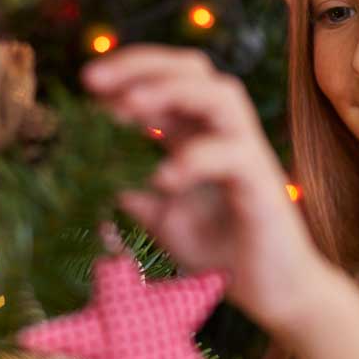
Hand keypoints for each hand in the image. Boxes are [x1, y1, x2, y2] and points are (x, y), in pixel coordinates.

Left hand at [81, 45, 328, 338]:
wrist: (272, 293)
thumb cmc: (224, 256)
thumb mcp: (168, 224)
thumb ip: (142, 202)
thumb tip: (109, 187)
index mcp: (199, 137)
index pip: (168, 80)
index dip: (128, 73)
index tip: (86, 84)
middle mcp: (224, 135)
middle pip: (194, 68)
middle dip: (142, 65)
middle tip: (93, 81)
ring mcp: (248, 153)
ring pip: (220, 95)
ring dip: (170, 92)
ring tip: (125, 109)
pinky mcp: (263, 183)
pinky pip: (233, 154)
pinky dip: (195, 159)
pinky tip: (162, 179)